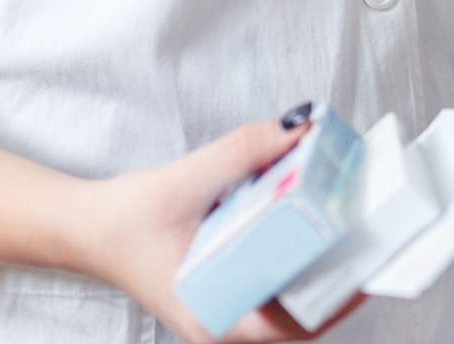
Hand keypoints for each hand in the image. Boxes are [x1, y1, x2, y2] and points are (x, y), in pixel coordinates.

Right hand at [75, 112, 365, 343]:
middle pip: (301, 310)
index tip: (366, 265)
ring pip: (290, 294)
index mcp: (214, 318)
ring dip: (320, 260)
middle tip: (367, 233)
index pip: (294, 326)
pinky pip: (274, 275)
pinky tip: (311, 216)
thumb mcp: (185, 180)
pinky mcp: (228, 284)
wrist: (85, 227)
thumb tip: (298, 130)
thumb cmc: (123, 221)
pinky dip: (296, 249)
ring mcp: (227, 307)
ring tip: (349, 222)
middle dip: (338, 273)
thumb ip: (242, 151)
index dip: (337, 299)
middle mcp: (225, 322)